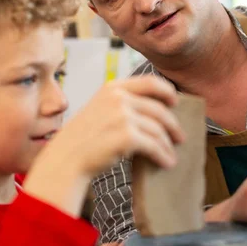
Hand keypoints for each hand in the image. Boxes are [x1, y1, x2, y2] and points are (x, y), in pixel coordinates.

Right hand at [24, 76, 184, 216]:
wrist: (66, 159)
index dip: (167, 91)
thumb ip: (121, 103)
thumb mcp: (99, 109)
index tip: (175, 102)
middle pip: (159, 109)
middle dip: (173, 125)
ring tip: (172, 154)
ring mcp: (122, 116)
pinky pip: (154, 145)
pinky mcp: (127, 136)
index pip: (150, 82)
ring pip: (158, 129)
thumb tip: (155, 110)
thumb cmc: (84, 138)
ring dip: (168, 144)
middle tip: (180, 137)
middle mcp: (118, 98)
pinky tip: (167, 163)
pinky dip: (163, 155)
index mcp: (112, 88)